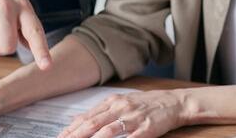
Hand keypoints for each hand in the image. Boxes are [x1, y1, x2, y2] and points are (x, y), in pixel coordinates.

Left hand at [58, 90, 188, 137]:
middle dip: (75, 135)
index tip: (60, 136)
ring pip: (107, 130)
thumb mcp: (122, 102)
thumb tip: (78, 119)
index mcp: (113, 101)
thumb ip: (102, 111)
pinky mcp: (146, 128)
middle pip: (93, 123)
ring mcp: (133, 118)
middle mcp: (120, 108)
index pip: (87, 116)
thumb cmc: (147, 104)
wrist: (174, 102)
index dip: (72, 128)